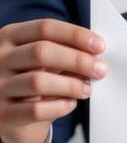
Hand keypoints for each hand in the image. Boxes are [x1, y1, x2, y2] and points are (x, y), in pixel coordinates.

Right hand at [0, 19, 106, 142]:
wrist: (9, 113)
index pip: (44, 28)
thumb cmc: (31, 80)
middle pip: (41, 52)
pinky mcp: (3, 113)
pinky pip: (36, 110)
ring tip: (87, 90)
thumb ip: (63, 53)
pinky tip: (71, 104)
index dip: (75, 35)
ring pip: (38, 82)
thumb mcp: (41, 61)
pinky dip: (59, 106)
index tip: (100, 46)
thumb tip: (96, 53)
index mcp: (9, 37)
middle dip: (78, 60)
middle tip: (100, 70)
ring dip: (71, 85)